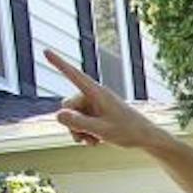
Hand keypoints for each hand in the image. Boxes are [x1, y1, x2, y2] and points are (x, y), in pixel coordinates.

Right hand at [46, 47, 161, 149]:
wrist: (147, 138)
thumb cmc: (128, 132)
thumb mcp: (101, 130)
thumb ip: (78, 123)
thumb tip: (58, 115)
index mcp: (97, 93)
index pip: (73, 75)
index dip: (58, 63)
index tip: (45, 50)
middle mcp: (94, 96)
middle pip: (68, 106)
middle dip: (72, 123)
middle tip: (82, 138)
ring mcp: (95, 105)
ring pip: (73, 116)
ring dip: (79, 130)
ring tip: (93, 141)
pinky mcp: (97, 114)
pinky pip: (81, 122)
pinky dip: (85, 132)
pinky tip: (96, 141)